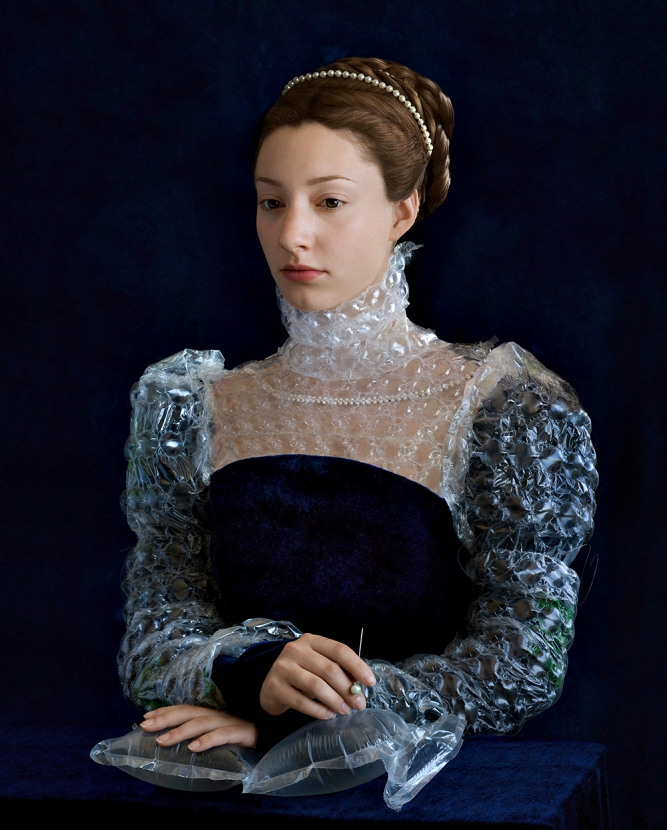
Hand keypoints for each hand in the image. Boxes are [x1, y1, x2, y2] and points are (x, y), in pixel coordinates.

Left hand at [140, 704, 257, 750]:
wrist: (273, 737)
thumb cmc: (243, 739)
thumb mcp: (220, 736)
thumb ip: (203, 736)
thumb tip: (175, 743)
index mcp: (212, 714)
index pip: (185, 708)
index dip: (165, 711)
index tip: (145, 717)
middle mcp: (219, 715)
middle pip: (189, 712)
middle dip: (166, 717)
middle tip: (145, 725)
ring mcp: (230, 722)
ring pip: (202, 723)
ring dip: (180, 731)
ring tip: (163, 741)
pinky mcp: (243, 732)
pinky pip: (223, 735)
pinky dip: (207, 741)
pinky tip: (194, 748)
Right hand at [259, 633, 375, 719]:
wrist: (269, 685)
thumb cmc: (301, 673)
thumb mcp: (319, 665)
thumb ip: (338, 670)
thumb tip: (361, 684)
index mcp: (311, 640)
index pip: (339, 650)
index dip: (357, 665)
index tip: (370, 681)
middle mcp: (296, 650)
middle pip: (329, 669)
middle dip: (348, 689)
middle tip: (359, 704)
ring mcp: (283, 667)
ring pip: (316, 686)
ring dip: (335, 701)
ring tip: (345, 711)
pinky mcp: (274, 686)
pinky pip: (301, 701)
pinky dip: (318, 710)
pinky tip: (328, 715)